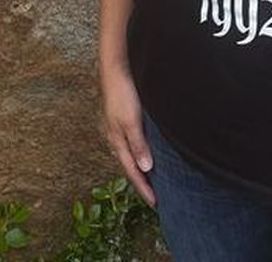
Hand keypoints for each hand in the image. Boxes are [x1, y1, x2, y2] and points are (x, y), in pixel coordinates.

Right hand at [99, 65, 153, 205]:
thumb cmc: (122, 93)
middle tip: (154, 197)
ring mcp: (119, 128)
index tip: (155, 204)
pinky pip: (133, 144)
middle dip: (141, 182)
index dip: (144, 188)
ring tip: (152, 180)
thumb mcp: (131, 120)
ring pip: (131, 155)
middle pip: (130, 166)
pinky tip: (147, 153)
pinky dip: (140, 154)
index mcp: (117, 140)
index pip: (132, 171)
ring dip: (141, 169)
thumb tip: (145, 169)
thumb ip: (138, 144)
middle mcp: (116, 137)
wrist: (115, 68)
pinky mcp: (124, 119)